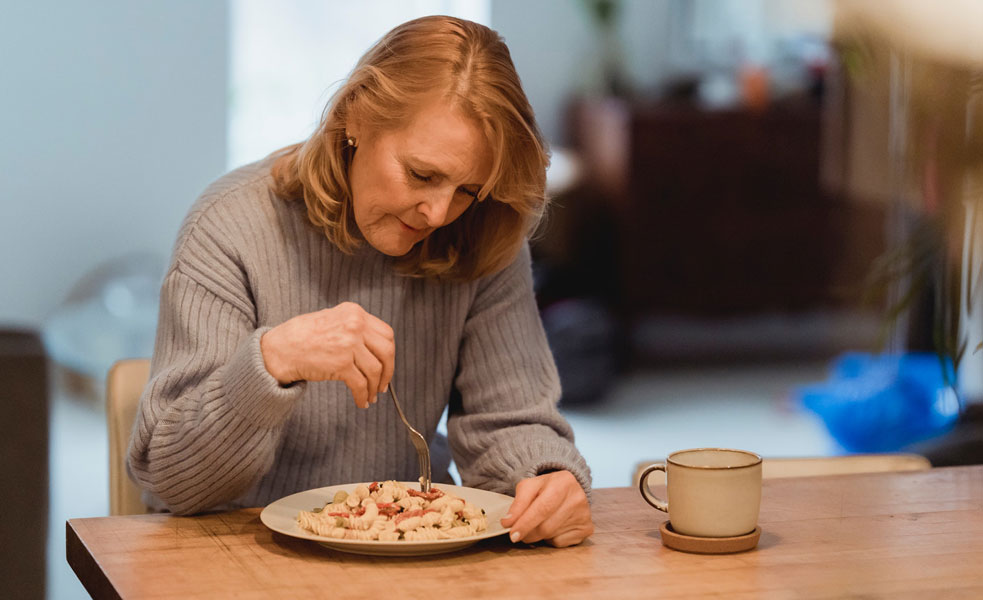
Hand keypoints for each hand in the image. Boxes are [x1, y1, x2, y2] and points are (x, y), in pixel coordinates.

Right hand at [260, 302, 394, 407]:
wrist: (280, 349)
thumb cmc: (302, 336)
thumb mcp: (332, 318)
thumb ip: (354, 327)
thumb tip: (375, 348)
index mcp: (354, 312)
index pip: (386, 333)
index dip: (389, 353)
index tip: (387, 364)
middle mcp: (355, 325)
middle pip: (387, 351)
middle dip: (388, 371)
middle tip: (383, 384)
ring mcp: (349, 344)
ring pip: (376, 370)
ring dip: (375, 387)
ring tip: (371, 396)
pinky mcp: (342, 364)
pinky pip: (361, 385)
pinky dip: (363, 396)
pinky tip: (361, 402)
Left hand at [500, 470, 592, 546]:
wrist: (569, 488)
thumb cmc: (546, 487)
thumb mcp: (530, 486)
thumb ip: (517, 503)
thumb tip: (508, 522)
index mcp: (563, 482)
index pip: (542, 508)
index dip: (526, 523)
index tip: (512, 534)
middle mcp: (578, 498)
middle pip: (546, 526)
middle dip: (528, 532)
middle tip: (519, 532)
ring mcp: (584, 515)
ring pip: (551, 536)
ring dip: (538, 535)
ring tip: (538, 524)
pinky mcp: (587, 528)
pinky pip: (560, 542)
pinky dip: (550, 539)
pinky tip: (553, 526)